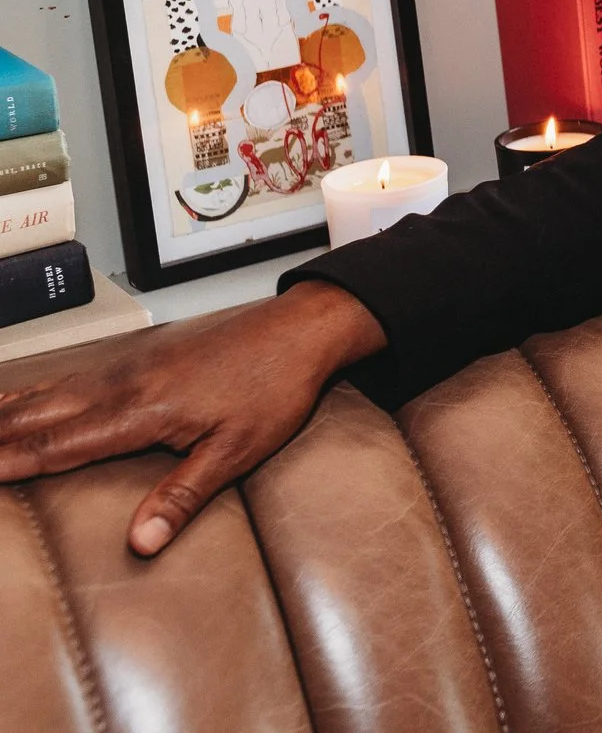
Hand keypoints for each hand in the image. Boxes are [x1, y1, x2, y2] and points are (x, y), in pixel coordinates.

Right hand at [0, 279, 385, 555]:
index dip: (9, 462)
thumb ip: (184, 496)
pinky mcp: (137, 358)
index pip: (58, 444)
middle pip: (37, 416)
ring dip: (2, 413)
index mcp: (140, 411)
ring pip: (47, 393)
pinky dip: (30, 392)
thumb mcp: (238, 450)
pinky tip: (15, 400)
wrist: (300, 329)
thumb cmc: (275, 389)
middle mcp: (121, 384)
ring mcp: (126, 366)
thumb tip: (140, 543)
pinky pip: (68, 378)